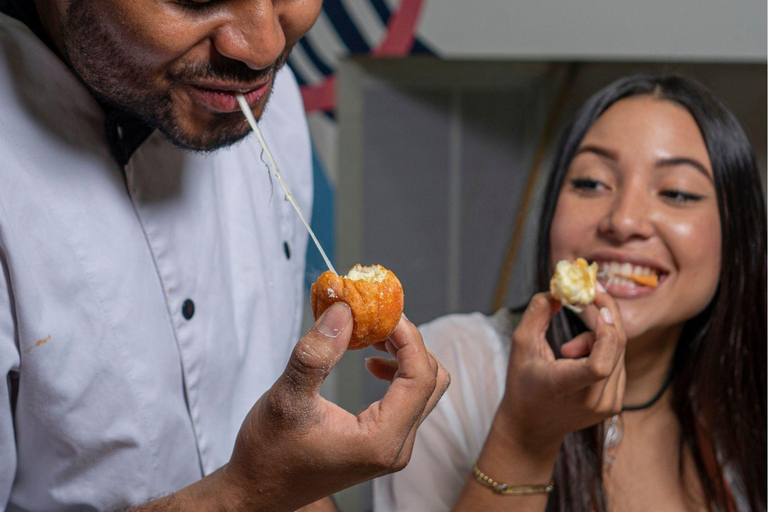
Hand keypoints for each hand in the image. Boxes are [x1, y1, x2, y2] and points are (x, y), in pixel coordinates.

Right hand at [221, 303, 449, 511]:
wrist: (258, 490)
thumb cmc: (268, 453)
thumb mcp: (285, 398)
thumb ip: (316, 354)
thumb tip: (344, 312)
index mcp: (381, 440)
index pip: (420, 377)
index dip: (407, 336)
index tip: (380, 311)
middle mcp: (397, 446)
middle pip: (430, 380)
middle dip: (406, 342)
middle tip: (374, 319)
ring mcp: (393, 447)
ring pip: (423, 388)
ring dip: (403, 355)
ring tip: (371, 336)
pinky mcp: (384, 442)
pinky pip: (408, 399)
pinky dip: (396, 371)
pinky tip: (370, 361)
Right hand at [499, 289, 626, 449]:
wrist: (532, 426)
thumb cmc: (522, 384)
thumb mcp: (521, 345)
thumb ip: (538, 313)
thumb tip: (559, 290)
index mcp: (565, 387)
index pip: (599, 366)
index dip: (604, 333)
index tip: (594, 306)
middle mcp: (592, 400)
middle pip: (616, 347)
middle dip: (603, 316)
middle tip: (588, 296)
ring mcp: (608, 405)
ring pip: (619, 351)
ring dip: (599, 337)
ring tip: (567, 349)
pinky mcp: (616, 403)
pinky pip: (619, 363)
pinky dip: (603, 350)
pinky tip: (579, 359)